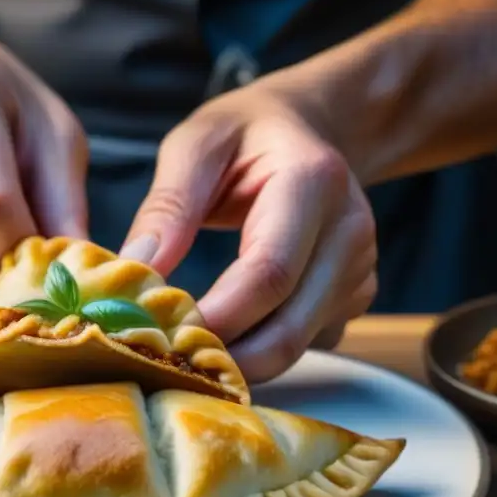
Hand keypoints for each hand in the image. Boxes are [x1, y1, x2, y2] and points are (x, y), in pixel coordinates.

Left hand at [120, 81, 376, 382]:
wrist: (310, 128)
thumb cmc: (246, 132)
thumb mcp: (196, 145)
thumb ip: (167, 206)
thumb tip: (135, 272)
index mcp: (313, 182)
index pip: (269, 271)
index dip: (219, 316)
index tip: (166, 336)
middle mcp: (350, 230)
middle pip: (291, 325)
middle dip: (229, 358)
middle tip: (170, 367)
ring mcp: (360, 268)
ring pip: (301, 343)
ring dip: (244, 360)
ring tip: (189, 354)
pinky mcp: (355, 295)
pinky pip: (309, 342)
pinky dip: (266, 350)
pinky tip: (228, 336)